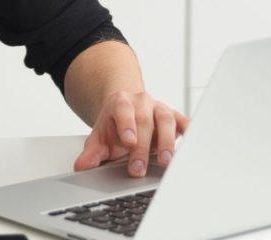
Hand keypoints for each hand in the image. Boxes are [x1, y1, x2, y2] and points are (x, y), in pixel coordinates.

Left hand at [73, 91, 188, 176]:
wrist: (128, 110)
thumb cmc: (115, 126)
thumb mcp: (99, 138)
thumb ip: (91, 152)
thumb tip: (81, 166)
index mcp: (120, 102)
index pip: (123, 110)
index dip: (127, 125)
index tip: (129, 142)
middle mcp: (141, 101)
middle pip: (144, 120)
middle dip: (142, 147)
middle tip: (138, 168)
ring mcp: (159, 107)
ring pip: (166, 119)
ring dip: (167, 142)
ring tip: (165, 162)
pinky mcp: (175, 116)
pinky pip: (183, 121)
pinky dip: (187, 132)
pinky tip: (188, 146)